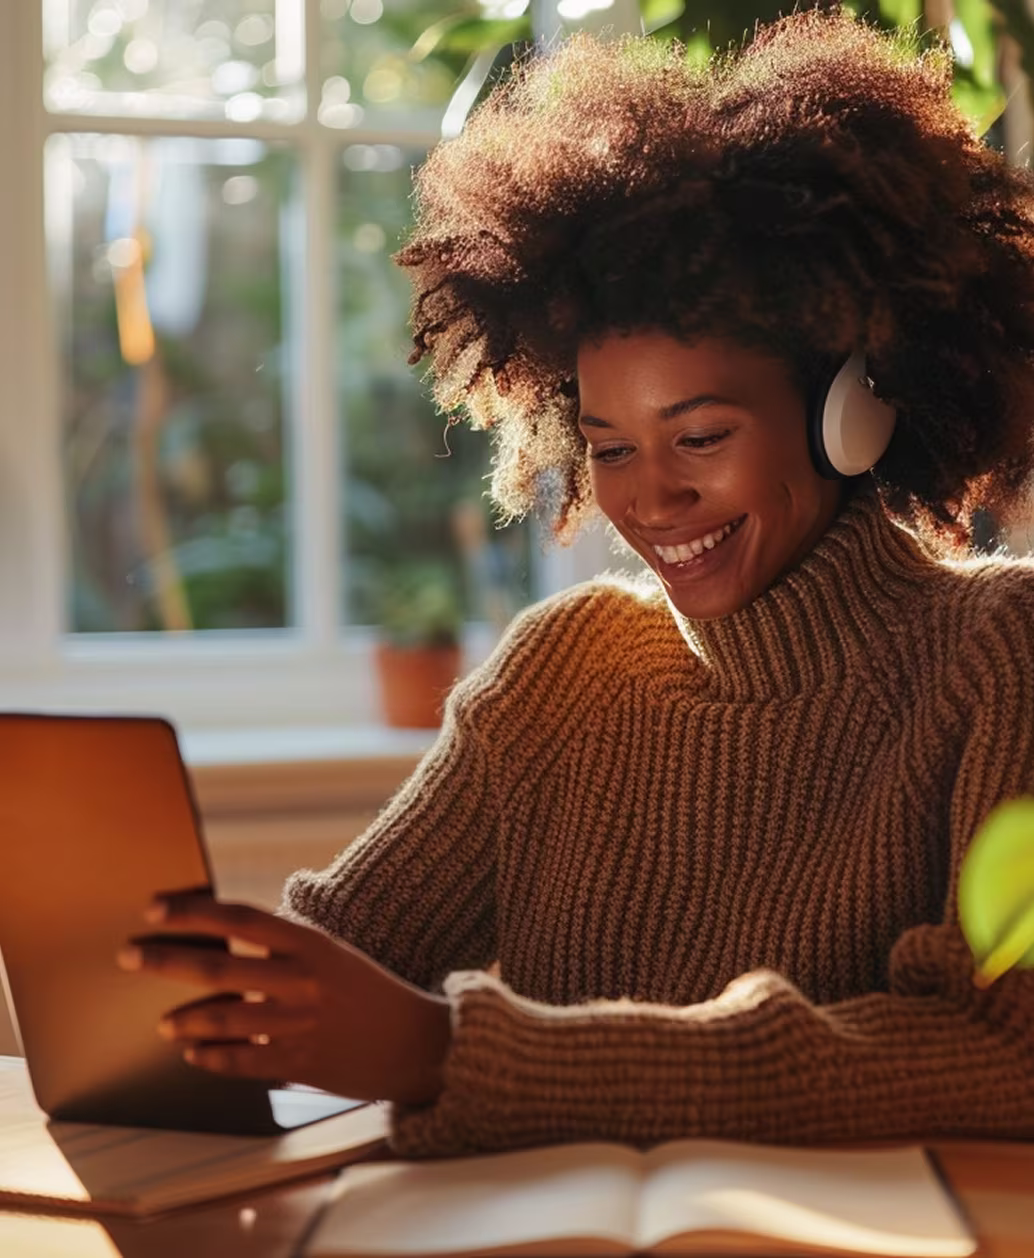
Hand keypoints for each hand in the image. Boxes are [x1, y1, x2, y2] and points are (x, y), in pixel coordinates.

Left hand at [116, 894, 450, 1105]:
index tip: (154, 909)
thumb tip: (226, 936)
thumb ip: (284, 944)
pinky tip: (195, 1054)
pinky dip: (212, 1058)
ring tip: (164, 1022)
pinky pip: (242, 1062)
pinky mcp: (299, 1064)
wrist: (415, 1041)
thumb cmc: (368, 990)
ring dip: (186, 1019)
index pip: (239, 918)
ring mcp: (299, 1024)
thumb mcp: (331, 952)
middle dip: (165, 960)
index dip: (192, 913)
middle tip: (130, 955)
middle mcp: (301, 980)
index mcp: (310, 943)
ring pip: (224, 1019)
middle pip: (219, 967)